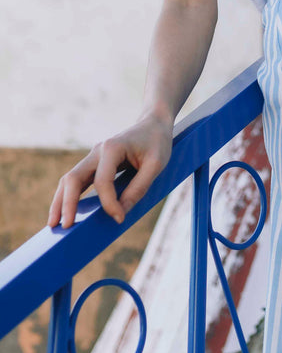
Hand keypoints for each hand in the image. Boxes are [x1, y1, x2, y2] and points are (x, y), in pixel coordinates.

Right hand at [47, 113, 173, 229]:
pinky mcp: (95, 164)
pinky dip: (69, 196)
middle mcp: (97, 151)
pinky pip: (77, 181)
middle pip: (73, 178)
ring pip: (69, 179)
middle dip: (67, 203)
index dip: (109, 203)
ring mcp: (93, 157)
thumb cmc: (157, 143)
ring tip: (54, 224)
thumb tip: (121, 213)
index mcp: (112, 148)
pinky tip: (65, 212)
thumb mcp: (156, 164)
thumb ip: (140, 187)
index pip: (102, 181)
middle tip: (64, 227)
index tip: (119, 219)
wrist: (154, 125)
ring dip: (60, 201)